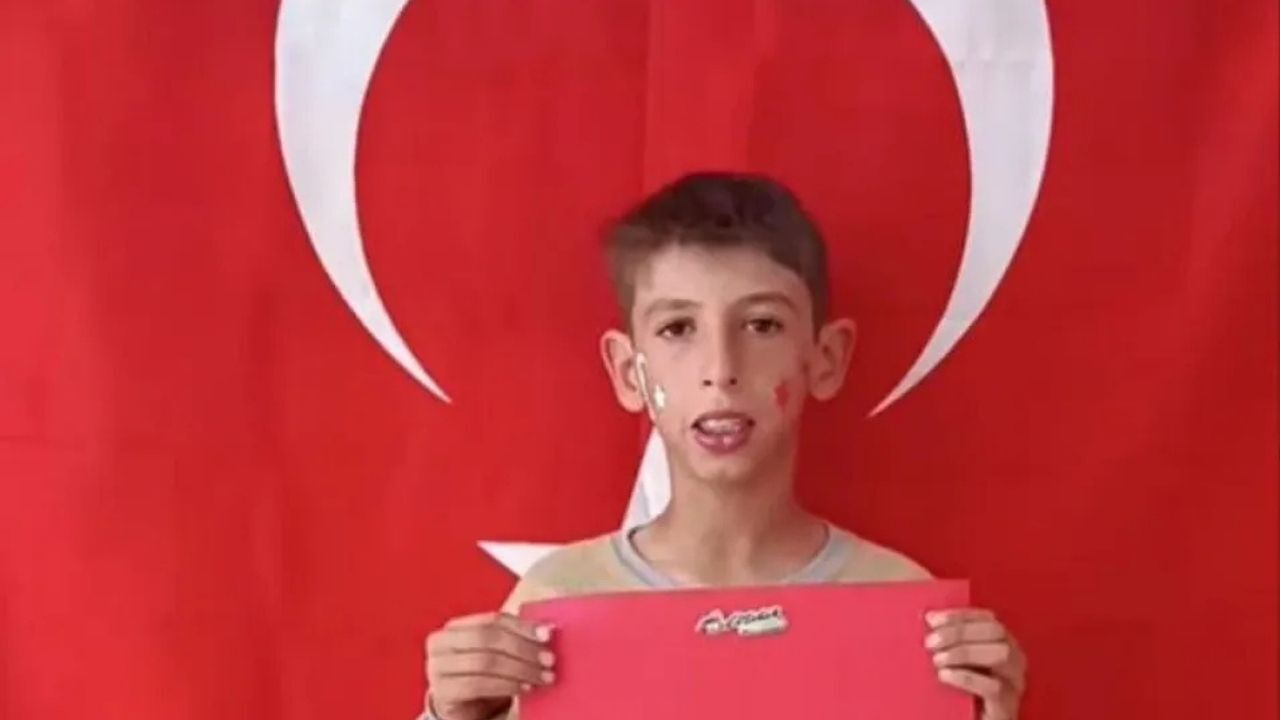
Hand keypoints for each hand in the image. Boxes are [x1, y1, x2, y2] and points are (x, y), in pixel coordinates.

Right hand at [425, 612, 556, 719]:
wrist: (465, 715)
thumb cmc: (485, 680)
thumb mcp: (499, 655)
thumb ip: (515, 640)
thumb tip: (547, 629)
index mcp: (455, 627)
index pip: (493, 620)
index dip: (522, 626)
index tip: (548, 635)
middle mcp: (440, 644)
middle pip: (487, 638)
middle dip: (522, 648)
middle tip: (549, 659)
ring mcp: (437, 668)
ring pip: (485, 661)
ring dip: (519, 669)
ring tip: (543, 677)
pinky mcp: (442, 692)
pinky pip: (478, 684)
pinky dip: (506, 685)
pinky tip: (525, 688)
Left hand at [925, 608, 1025, 719]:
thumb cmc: (961, 696)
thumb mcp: (954, 664)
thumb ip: (948, 642)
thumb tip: (929, 618)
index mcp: (1004, 646)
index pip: (987, 619)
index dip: (960, 615)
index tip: (932, 619)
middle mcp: (1015, 662)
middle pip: (996, 632)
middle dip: (960, 631)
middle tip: (930, 642)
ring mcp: (1014, 685)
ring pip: (1001, 655)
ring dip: (965, 652)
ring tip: (937, 659)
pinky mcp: (1006, 709)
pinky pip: (993, 687)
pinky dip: (966, 676)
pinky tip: (944, 675)